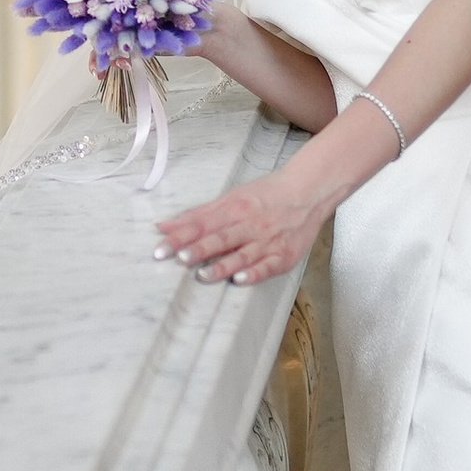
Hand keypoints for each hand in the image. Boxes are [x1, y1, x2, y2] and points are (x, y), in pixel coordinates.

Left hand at [156, 173, 316, 287]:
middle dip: (200, 249)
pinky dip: (255, 272)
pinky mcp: (284, 255)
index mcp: (235, 208)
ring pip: (242, 254)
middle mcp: (250, 224)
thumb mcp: (231, 198)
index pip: (203, 224)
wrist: (309, 192)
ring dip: (223, 265)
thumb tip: (163, 226)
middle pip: (221, 238)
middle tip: (180, 258)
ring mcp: (268, 241)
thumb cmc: (266, 195)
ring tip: (203, 274)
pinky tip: (240, 279)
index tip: (161, 247)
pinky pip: (268, 265)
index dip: (181, 236)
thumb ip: (197, 215)